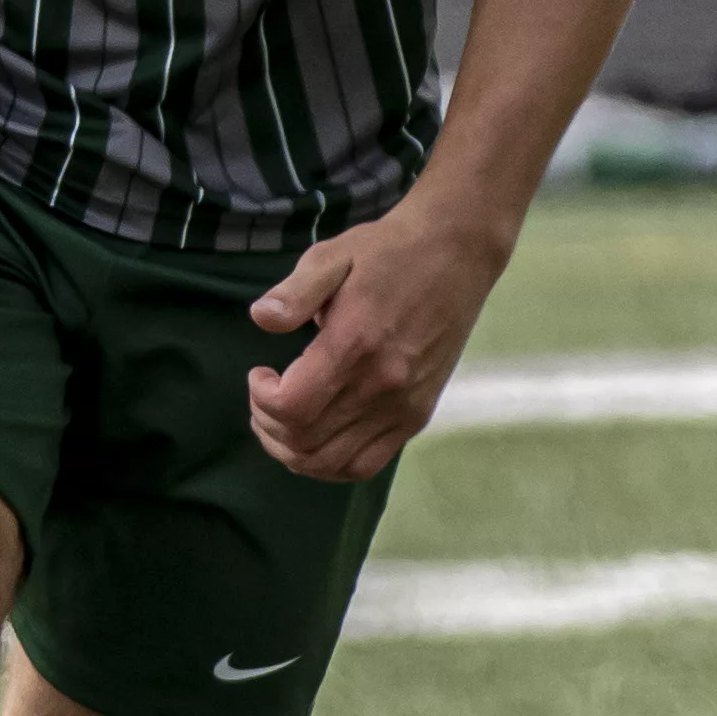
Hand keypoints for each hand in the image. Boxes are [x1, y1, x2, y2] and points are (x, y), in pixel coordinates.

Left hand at [245, 179, 502, 485]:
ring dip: (295, 451)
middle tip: (265, 397)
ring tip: (284, 421)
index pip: (291, 407)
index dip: (261, 399)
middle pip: (306, 442)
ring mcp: (403, 406)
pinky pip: (367, 464)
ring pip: (332, 463)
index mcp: (355, 343)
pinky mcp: (417, 415)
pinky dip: (331, 463)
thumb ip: (295, 292)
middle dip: (269, 427)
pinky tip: (318, 437)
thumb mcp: (333, 255)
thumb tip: (261, 319)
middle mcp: (382, 385)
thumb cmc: (389, 251)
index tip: (260, 373)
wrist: (456, 254)